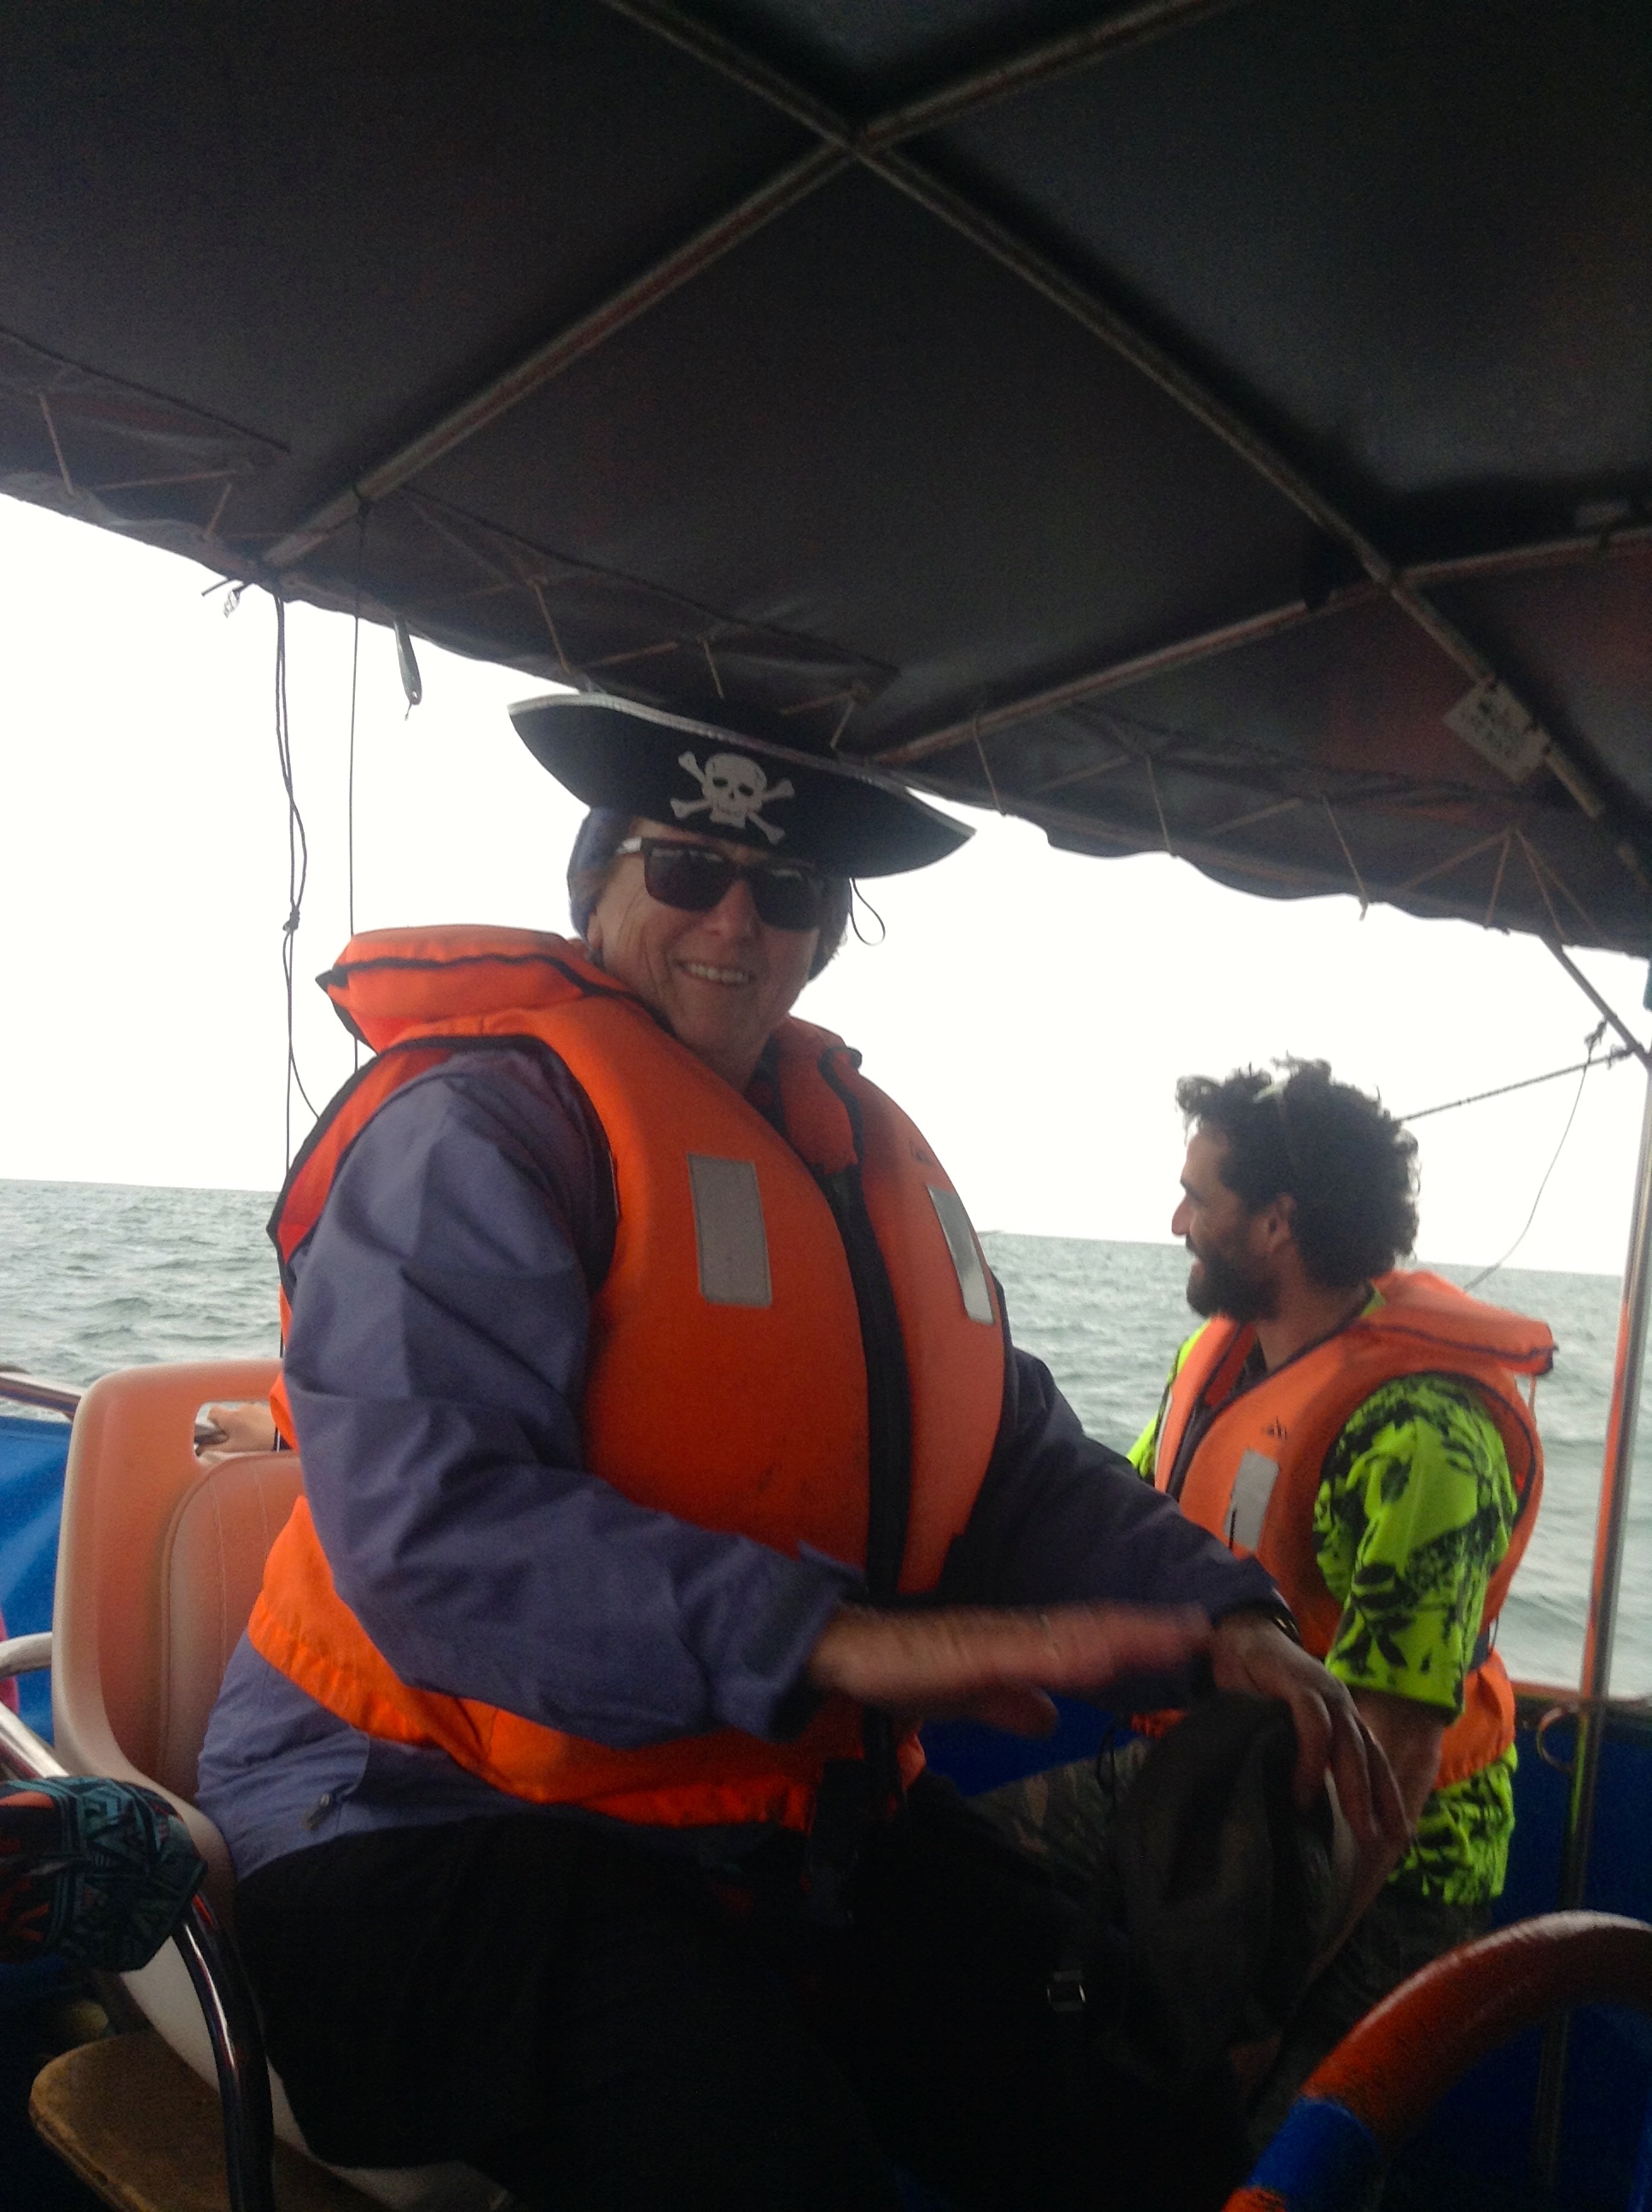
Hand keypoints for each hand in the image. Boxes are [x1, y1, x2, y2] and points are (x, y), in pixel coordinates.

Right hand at [196, 1401, 278, 1462]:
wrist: (284, 1435)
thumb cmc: (257, 1443)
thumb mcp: (233, 1449)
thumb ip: (213, 1449)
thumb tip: (199, 1449)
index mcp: (229, 1417)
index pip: (212, 1411)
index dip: (211, 1421)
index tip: (216, 1431)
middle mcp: (239, 1408)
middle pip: (227, 1413)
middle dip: (227, 1424)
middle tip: (233, 1437)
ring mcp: (253, 1406)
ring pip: (240, 1413)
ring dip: (241, 1422)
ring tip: (249, 1436)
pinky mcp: (264, 1407)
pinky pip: (252, 1413)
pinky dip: (252, 1420)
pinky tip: (259, 1431)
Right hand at [806, 1601, 1210, 1735]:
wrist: (840, 1650)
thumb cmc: (900, 1667)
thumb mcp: (965, 1696)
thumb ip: (1007, 1705)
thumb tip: (1050, 1720)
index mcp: (1018, 1645)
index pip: (1089, 1639)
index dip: (1138, 1637)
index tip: (1188, 1638)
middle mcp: (1015, 1634)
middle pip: (1094, 1630)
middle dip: (1148, 1629)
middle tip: (1205, 1628)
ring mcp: (996, 1640)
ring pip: (1072, 1636)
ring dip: (1125, 1633)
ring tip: (1173, 1633)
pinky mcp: (970, 1651)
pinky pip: (1030, 1653)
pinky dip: (1070, 1651)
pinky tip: (1102, 1652)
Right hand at [1209, 1609, 1409, 1854]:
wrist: (1237, 1634)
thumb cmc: (1258, 1683)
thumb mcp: (1285, 1723)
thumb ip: (1299, 1751)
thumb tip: (1306, 1802)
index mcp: (1342, 1715)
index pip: (1373, 1759)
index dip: (1387, 1797)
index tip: (1398, 1835)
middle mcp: (1341, 1704)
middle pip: (1369, 1757)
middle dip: (1380, 1802)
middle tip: (1384, 1842)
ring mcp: (1324, 1692)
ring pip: (1349, 1745)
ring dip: (1356, 1789)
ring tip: (1358, 1827)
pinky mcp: (1299, 1684)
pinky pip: (1315, 1728)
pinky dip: (1312, 1761)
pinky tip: (1304, 1791)